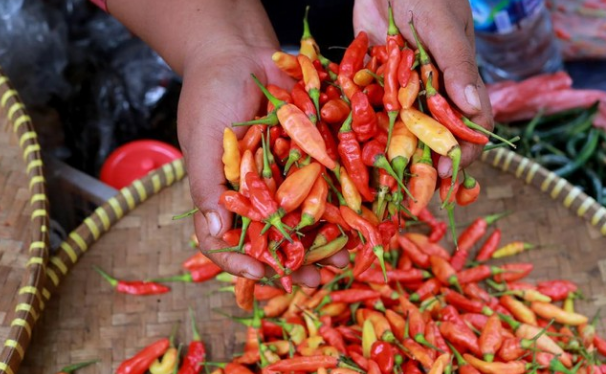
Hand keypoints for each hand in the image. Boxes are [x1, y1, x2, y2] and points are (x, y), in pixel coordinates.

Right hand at [176, 5, 348, 286]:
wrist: (240, 53)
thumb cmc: (210, 95)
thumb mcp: (201, 139)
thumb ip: (207, 185)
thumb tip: (215, 229)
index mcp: (227, 197)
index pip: (229, 241)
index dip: (242, 261)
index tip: (263, 273)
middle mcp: (259, 193)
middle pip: (277, 238)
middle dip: (297, 260)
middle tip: (316, 278)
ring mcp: (288, 176)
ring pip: (310, 217)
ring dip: (329, 240)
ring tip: (347, 258)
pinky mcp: (314, 156)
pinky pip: (331, 183)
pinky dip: (347, 202)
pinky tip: (364, 217)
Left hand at [354, 0, 493, 176]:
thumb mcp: (442, 30)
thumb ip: (458, 68)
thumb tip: (472, 110)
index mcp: (456, 82)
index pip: (469, 125)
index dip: (462, 152)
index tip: (448, 175)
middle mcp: (430, 91)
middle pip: (433, 136)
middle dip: (425, 166)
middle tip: (413, 194)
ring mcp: (401, 89)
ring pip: (400, 130)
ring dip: (394, 156)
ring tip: (382, 184)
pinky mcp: (375, 82)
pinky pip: (370, 112)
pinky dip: (363, 131)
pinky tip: (354, 153)